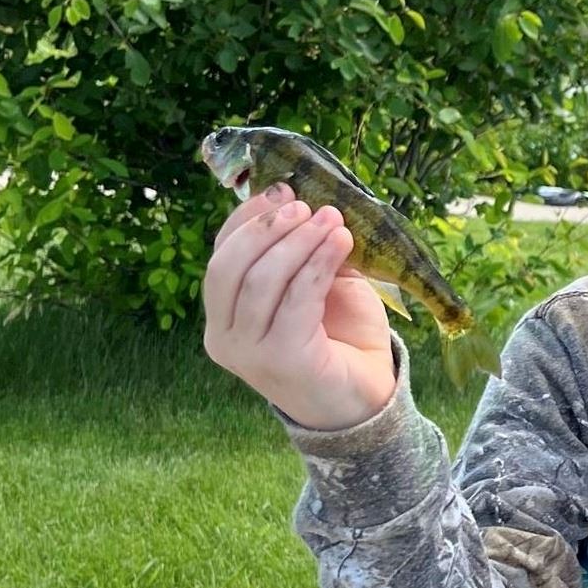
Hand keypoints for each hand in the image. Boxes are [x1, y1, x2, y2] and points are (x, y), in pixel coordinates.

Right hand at [202, 183, 396, 429]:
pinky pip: (296, 300)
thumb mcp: (317, 286)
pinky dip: (318, 265)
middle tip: (307, 206)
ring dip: (299, 242)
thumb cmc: (339, 339)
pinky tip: (340, 245)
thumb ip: (302, 255)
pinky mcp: (282, 360)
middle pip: (230, 267)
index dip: (246, 220)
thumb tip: (307, 205)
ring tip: (333, 221)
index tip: (281, 190)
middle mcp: (225, 338)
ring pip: (262, 281)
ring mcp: (248, 353)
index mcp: (224, 316)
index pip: (221, 257)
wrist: (366, 397)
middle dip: (268, 228)